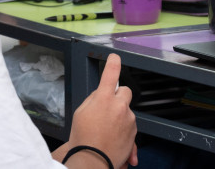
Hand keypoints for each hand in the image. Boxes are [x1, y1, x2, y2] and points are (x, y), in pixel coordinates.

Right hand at [57, 53, 137, 167]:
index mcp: (104, 98)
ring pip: (127, 110)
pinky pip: (130, 126)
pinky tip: (113, 140)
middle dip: (118, 96)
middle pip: (125, 91)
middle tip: (108, 107)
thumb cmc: (83, 138)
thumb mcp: (80, 112)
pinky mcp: (134, 132)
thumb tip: (100, 94)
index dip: (113, 63)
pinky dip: (124, 132)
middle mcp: (119, 106)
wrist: (92, 161)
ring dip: (120, 116)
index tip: (115, 57)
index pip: (110, 73)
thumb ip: (93, 99)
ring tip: (106, 130)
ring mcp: (128, 119)